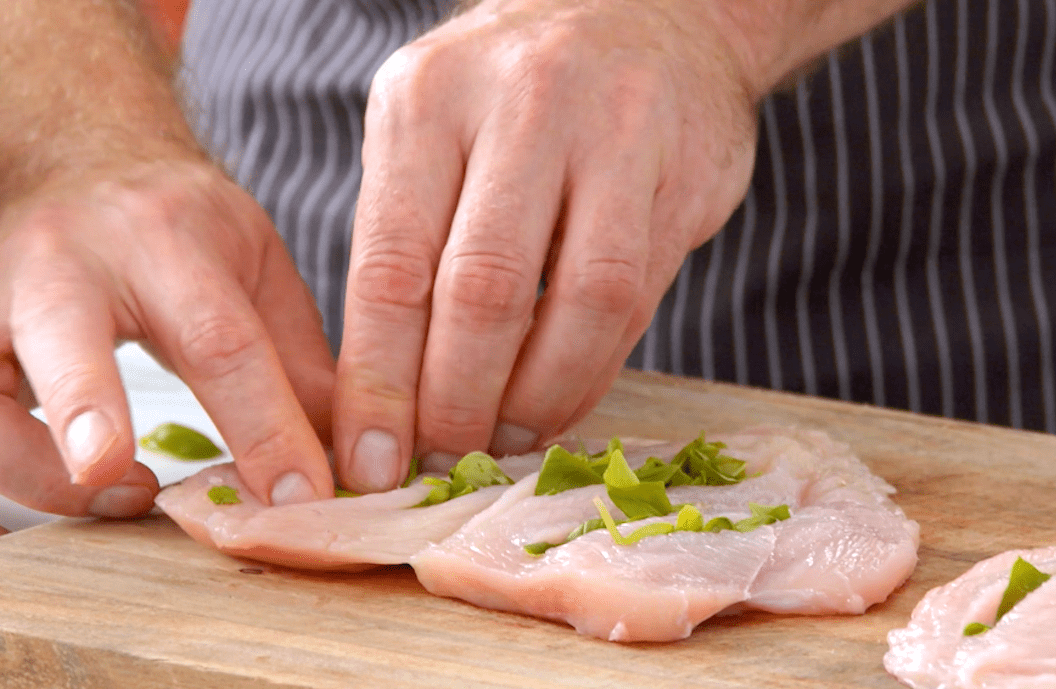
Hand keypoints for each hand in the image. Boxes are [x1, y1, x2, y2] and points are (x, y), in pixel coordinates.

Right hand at [0, 161, 334, 554]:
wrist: (72, 162)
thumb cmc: (170, 220)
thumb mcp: (255, 263)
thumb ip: (300, 361)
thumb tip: (352, 460)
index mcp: (160, 236)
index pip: (219, 338)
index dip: (265, 428)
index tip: (301, 497)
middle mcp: (56, 265)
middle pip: (59, 337)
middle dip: (87, 412)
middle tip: (125, 483)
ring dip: (27, 475)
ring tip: (112, 496)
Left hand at [335, 0, 760, 490]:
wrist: (648, 15)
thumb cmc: (512, 101)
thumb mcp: (432, 138)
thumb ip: (406, 248)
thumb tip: (382, 402)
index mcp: (424, 100)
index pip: (389, 266)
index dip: (378, 381)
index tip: (369, 459)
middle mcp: (519, 103)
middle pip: (480, 292)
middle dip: (455, 404)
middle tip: (440, 463)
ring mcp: (615, 130)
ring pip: (577, 303)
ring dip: (535, 399)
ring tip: (504, 443)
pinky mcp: (686, 169)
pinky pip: (638, 298)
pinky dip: (592, 370)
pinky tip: (560, 402)